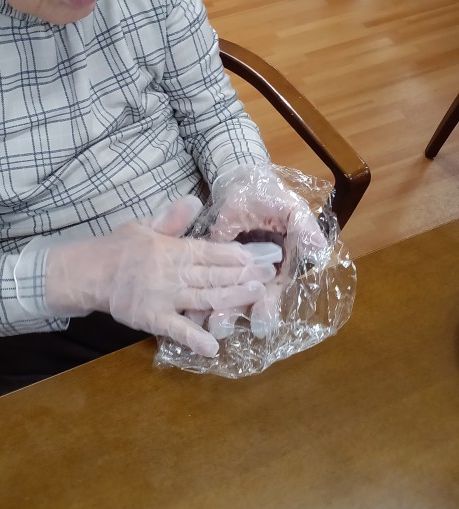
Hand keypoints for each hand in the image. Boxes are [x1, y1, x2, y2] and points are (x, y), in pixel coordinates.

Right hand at [36, 196, 274, 356]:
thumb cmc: (117, 248)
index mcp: (172, 249)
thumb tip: (194, 201)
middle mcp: (173, 272)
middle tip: (268, 276)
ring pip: (205, 298)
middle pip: (214, 275)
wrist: (88, 272)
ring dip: (232, 298)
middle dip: (243, 275)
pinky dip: (195, 338)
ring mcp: (164, 297)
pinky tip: (213, 346)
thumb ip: (171, 219)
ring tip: (257, 296)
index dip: (235, 255)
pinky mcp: (152, 318)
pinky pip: (177, 329)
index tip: (257, 257)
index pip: (210, 251)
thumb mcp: (144, 225)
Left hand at [200, 165, 329, 340]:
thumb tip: (321, 251)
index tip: (260, 322)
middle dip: (235, 314)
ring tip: (203, 322)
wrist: (241, 182)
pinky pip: (204, 283)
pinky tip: (186, 310)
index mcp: (278, 267)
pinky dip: (196, 296)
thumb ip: (305, 229)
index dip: (267, 307)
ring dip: (215, 309)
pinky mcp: (210, 264)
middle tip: (222, 326)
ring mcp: (231, 272)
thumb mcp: (291, 209)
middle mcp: (255, 276)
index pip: (273, 292)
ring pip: (224, 295)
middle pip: (245, 300)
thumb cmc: (271, 197)